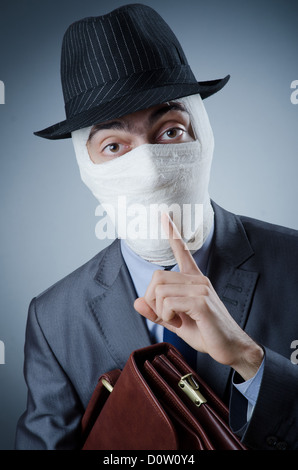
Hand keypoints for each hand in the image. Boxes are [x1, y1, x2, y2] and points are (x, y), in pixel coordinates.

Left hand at [134, 213, 263, 380]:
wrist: (230, 348)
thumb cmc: (206, 333)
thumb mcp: (175, 322)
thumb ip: (156, 312)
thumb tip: (136, 301)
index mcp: (193, 280)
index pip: (182, 251)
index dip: (172, 233)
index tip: (164, 215)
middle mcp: (198, 280)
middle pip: (157, 277)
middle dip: (152, 300)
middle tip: (166, 316)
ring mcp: (200, 289)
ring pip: (160, 290)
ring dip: (160, 311)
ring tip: (175, 320)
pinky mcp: (201, 301)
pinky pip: (168, 302)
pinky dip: (167, 315)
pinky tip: (178, 322)